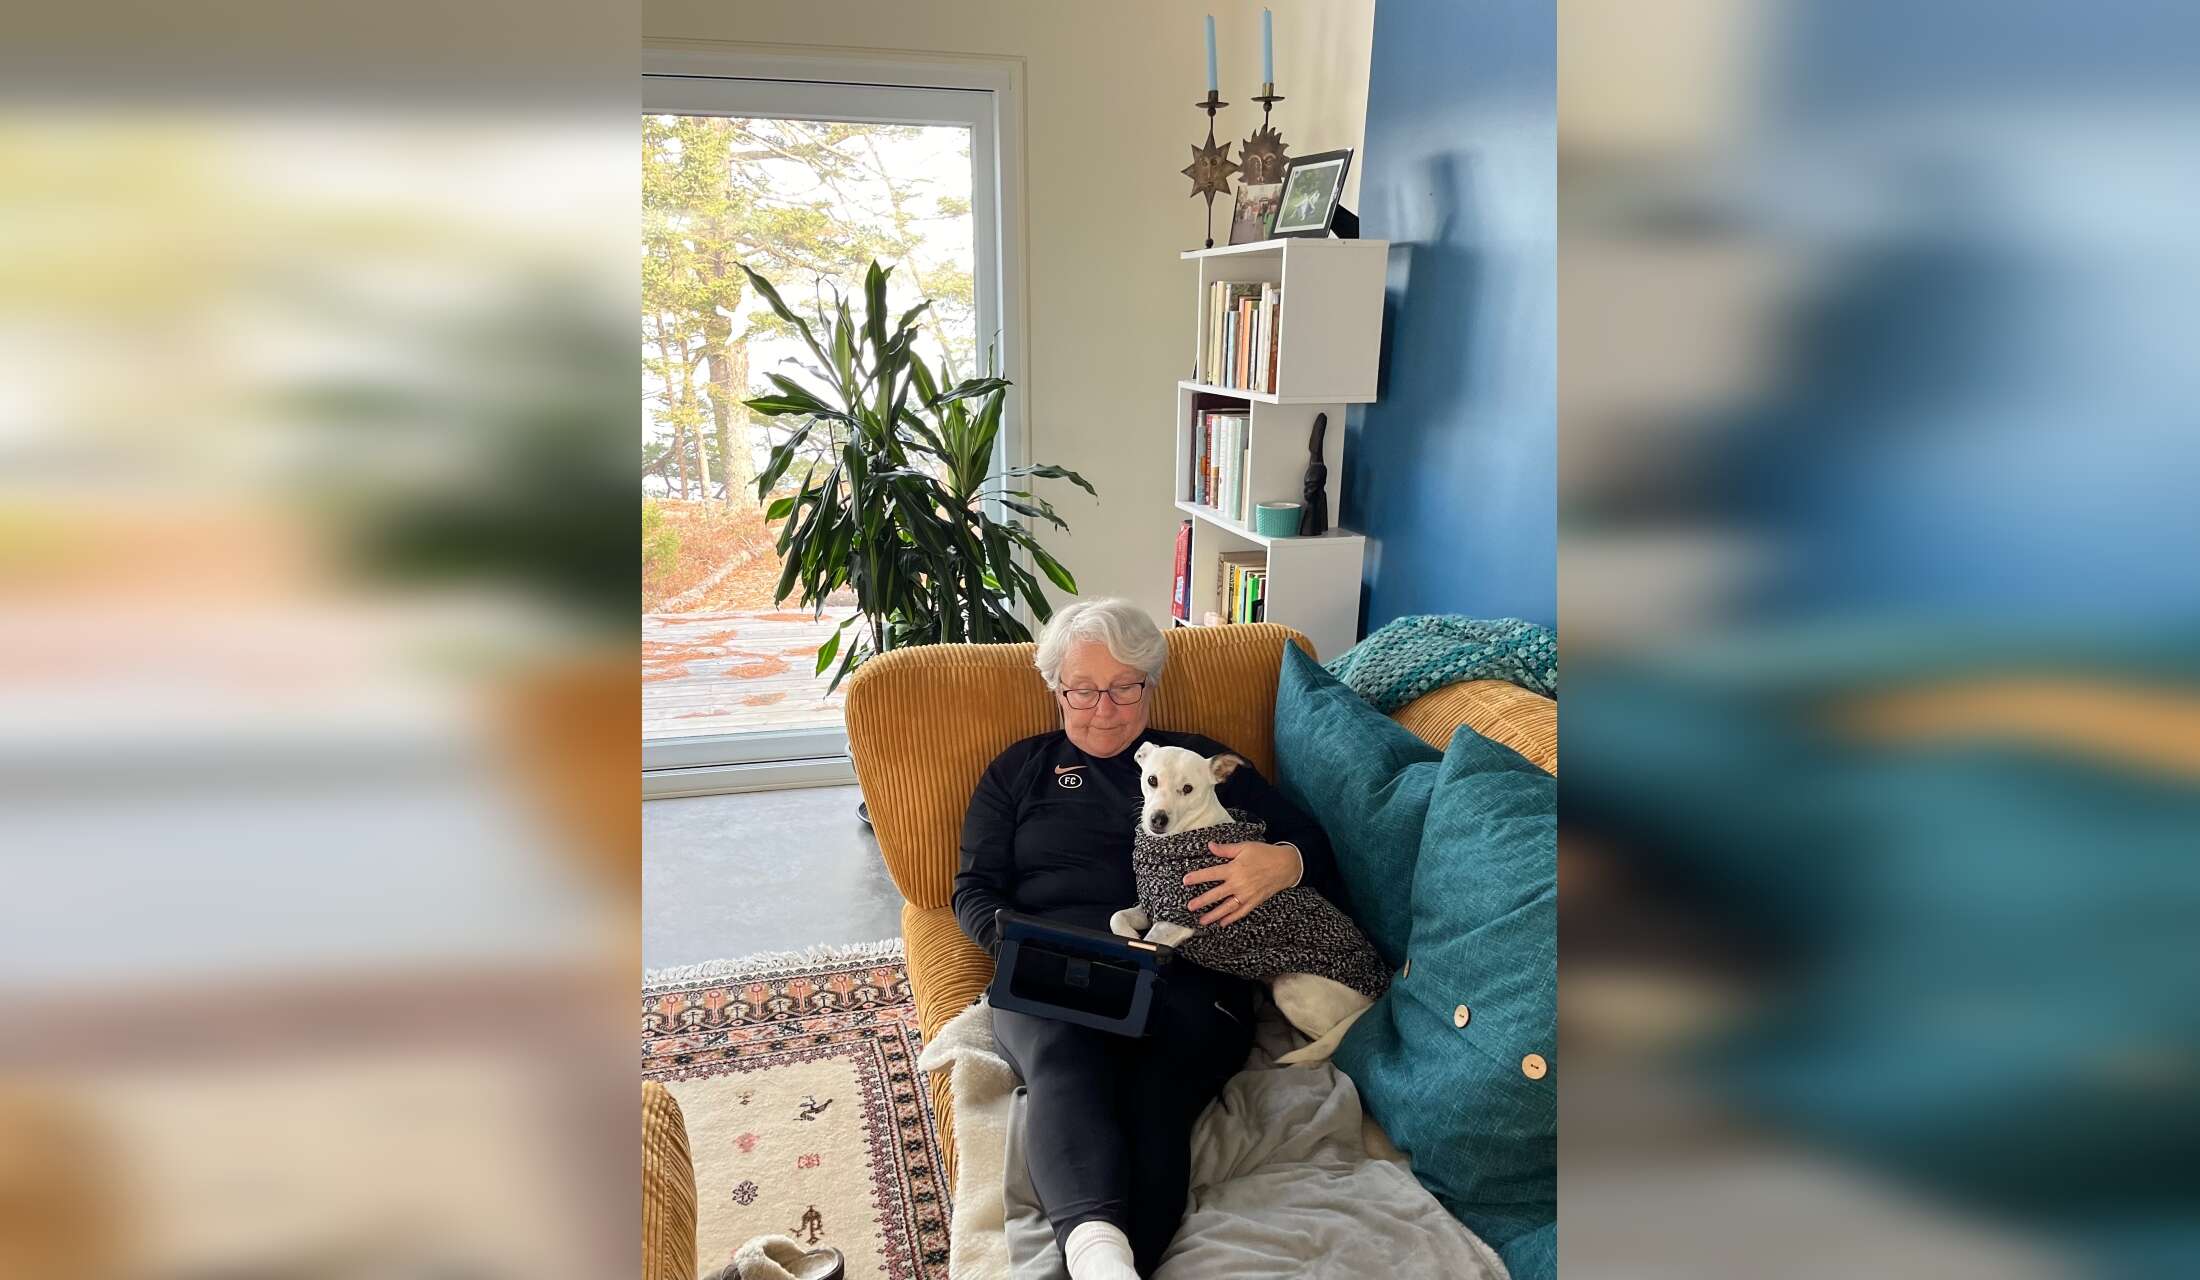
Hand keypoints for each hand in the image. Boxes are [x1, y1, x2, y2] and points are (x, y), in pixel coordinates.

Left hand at [1184, 840, 1298, 927]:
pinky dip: (1232, 918)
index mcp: (1234, 868)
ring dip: (1214, 915)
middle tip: (1190, 906)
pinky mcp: (1254, 901)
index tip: (1186, 881)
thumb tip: (1210, 846)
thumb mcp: (1245, 847)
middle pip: (1216, 894)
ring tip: (1202, 921)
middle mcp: (1239, 884)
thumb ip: (1226, 849)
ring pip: (1227, 907)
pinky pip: (1241, 912)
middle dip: (1202, 901)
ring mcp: (1247, 894)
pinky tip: (1222, 923)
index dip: (1198, 877)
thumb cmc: (1265, 854)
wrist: (1286, 865)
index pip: (1211, 874)